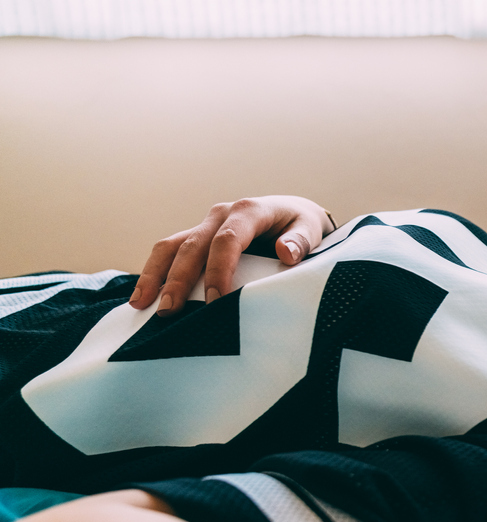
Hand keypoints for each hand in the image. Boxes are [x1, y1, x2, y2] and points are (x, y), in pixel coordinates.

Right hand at [129, 196, 334, 315]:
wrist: (292, 213)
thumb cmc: (302, 225)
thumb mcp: (311, 229)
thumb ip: (301, 241)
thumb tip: (286, 252)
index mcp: (249, 210)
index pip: (227, 240)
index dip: (219, 270)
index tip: (217, 300)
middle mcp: (221, 214)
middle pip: (192, 245)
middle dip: (179, 279)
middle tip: (169, 310)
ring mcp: (205, 225)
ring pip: (172, 246)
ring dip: (155, 275)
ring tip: (140, 304)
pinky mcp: (197, 237)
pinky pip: (170, 252)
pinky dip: (155, 272)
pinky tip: (143, 297)